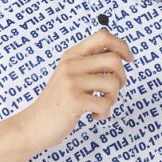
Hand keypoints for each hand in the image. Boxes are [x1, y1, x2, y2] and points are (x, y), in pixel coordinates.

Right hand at [19, 27, 133, 150]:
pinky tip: (94, 116)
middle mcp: (71, 65)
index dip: (121, 46)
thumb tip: (119, 55)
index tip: (128, 59)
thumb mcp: (69, 76)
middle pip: (114, 60)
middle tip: (112, 92)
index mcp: (71, 55)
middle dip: (122, 78)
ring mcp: (71, 82)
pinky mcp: (74, 100)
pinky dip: (104, 113)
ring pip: (113, 82)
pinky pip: (106, 104)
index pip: (103, 37)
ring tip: (101, 105)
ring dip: (113, 98)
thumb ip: (89, 64)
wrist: (33, 125)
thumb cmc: (56, 103)